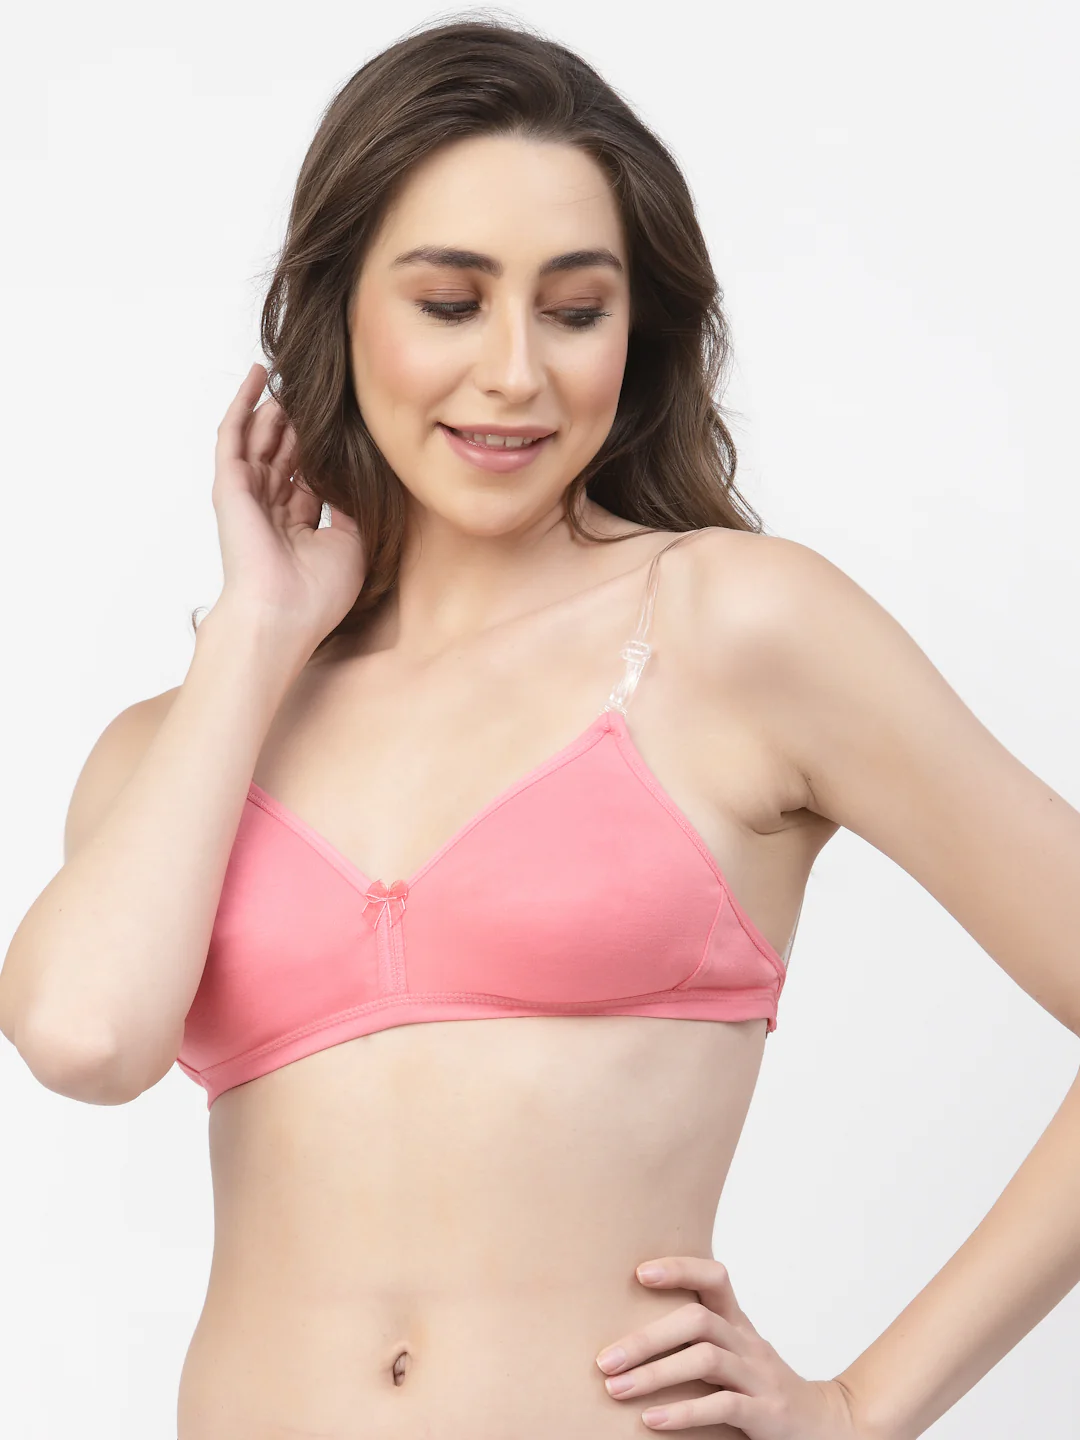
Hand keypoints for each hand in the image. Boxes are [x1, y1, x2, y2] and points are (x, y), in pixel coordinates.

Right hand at [209, 362, 365, 645]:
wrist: (281, 614)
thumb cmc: (317, 594)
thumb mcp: (352, 544)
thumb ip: (352, 506)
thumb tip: (356, 473)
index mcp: (297, 527)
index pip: (307, 478)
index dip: (321, 451)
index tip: (339, 423)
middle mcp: (270, 510)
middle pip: (284, 454)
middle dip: (296, 424)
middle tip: (313, 389)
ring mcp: (248, 496)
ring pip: (260, 439)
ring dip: (273, 408)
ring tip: (287, 374)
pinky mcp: (230, 484)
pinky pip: (234, 434)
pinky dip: (243, 403)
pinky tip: (257, 376)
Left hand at [594, 1255, 863, 1435]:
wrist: (826, 1426)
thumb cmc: (762, 1389)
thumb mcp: (734, 1357)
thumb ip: (697, 1341)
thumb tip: (626, 1337)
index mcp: (739, 1324)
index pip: (715, 1277)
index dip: (680, 1268)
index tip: (639, 1272)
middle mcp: (749, 1343)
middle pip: (698, 1320)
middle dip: (647, 1338)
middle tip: (605, 1360)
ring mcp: (760, 1377)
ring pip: (706, 1359)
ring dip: (656, 1374)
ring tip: (617, 1389)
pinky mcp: (767, 1413)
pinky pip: (723, 1406)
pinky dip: (684, 1411)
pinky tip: (652, 1419)